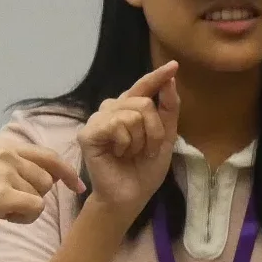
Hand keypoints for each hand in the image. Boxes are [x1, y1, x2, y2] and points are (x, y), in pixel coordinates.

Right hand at [0, 137, 82, 243]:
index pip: (47, 155)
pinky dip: (23, 219)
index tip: (78, 186)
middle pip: (46, 179)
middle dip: (34, 197)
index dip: (66, 172)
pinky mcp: (2, 195)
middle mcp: (5, 154)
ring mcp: (4, 173)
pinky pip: (34, 208)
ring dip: (27, 209)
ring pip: (41, 195)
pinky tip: (1, 218)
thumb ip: (15, 169)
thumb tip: (50, 176)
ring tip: (0, 211)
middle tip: (7, 205)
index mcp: (3, 147)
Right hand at [78, 62, 180, 221]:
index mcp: (129, 108)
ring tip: (131, 153)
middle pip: (144, 102)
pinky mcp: (88, 133)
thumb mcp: (166, 136)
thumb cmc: (145, 168)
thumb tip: (170, 78)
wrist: (130, 196)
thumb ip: (168, 107)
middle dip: (154, 130)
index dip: (158, 76)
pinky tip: (118, 154)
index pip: (144, 86)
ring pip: (132, 114)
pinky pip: (116, 125)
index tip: (174, 65)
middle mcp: (112, 109)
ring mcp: (98, 119)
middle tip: (146, 150)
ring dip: (140, 140)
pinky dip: (125, 143)